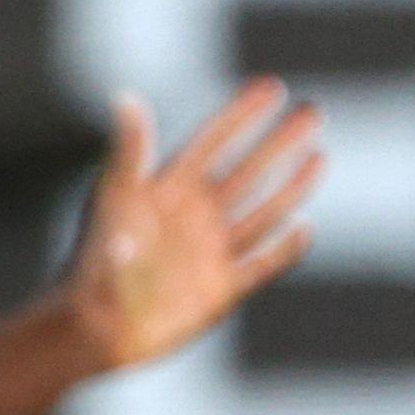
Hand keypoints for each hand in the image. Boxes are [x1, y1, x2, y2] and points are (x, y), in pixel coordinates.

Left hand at [61, 80, 323, 374]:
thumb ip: (130, 151)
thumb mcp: (114, 199)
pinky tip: (305, 227)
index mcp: (171, 188)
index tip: (273, 87)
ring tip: (319, 155)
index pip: (215, 140)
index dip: (243, 113)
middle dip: (281, 141)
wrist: (94, 326)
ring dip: (292, 184)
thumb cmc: (94, 258)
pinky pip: (262, 263)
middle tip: (313, 112)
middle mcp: (196, 214)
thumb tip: (126, 97)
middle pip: (249, 169)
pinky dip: (285, 249)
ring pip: (263, 210)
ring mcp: (211, 251)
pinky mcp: (222, 289)